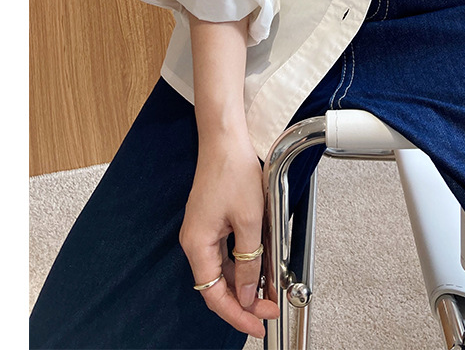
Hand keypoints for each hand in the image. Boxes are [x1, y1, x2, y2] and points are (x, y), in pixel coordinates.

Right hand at [179, 133, 279, 337]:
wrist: (225, 139)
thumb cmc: (233, 170)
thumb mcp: (250, 221)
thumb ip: (249, 262)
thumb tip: (246, 293)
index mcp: (198, 245)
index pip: (214, 295)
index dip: (236, 314)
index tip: (257, 325)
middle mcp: (195, 242)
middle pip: (217, 286)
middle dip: (243, 302)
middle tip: (268, 311)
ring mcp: (203, 232)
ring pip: (223, 270)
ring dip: (245, 283)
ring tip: (269, 292)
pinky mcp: (212, 222)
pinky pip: (226, 252)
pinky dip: (243, 263)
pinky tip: (260, 267)